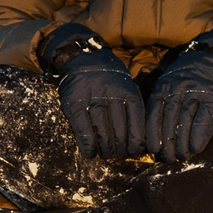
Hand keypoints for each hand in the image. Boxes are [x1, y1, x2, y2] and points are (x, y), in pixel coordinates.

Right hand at [40, 23, 145, 158]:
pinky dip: (87, 144)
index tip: (136, 150)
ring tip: (107, 156)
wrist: (82, 56)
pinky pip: (82, 128)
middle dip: (121, 148)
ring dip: (106, 149)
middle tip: (120, 155)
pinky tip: (90, 153)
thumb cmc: (108, 76)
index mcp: (127, 90)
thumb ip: (131, 105)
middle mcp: (110, 94)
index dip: (137, 139)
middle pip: (119, 129)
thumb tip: (139, 137)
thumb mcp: (126, 83)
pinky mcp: (73, 103)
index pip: (136, 120)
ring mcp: (91, 98)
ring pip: (102, 131)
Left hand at [148, 29, 212, 162]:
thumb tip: (152, 140)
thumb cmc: (183, 82)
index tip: (154, 150)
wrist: (208, 60)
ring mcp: (195, 92)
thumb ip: (159, 107)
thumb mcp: (166, 87)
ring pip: (186, 121)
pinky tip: (196, 147)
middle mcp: (176, 90)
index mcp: (161, 89)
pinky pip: (205, 118)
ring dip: (183, 143)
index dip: (153, 135)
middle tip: (169, 158)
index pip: (154, 115)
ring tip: (183, 156)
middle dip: (168, 144)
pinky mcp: (212, 97)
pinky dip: (200, 134)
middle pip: (169, 122)